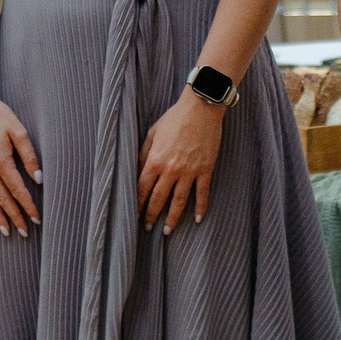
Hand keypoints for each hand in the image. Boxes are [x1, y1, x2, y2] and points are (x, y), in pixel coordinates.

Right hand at [0, 89, 40, 237]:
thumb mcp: (19, 131)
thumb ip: (30, 156)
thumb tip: (39, 179)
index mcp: (0, 161)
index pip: (17, 190)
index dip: (28, 206)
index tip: (37, 218)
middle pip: (2, 199)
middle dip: (14, 217)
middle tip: (24, 233)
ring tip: (6, 231)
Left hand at [138, 89, 223, 233]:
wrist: (201, 108)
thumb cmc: (175, 117)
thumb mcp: (153, 132)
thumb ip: (144, 153)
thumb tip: (138, 170)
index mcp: (155, 159)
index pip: (142, 188)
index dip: (137, 204)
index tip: (134, 215)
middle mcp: (171, 169)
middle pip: (159, 198)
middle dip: (151, 215)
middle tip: (148, 229)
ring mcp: (190, 171)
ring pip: (179, 201)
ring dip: (173, 218)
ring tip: (168, 231)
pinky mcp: (205, 169)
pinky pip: (202, 192)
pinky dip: (201, 207)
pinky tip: (198, 219)